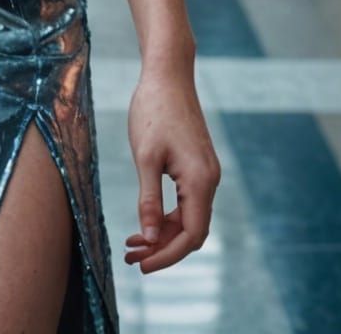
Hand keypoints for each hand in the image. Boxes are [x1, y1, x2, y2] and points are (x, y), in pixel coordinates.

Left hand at [123, 61, 221, 273]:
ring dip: (162, 233)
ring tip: (132, 244)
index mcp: (200, 180)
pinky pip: (186, 201)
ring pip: (188, 217)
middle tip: (131, 258)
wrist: (167, 74)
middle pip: (191, 231)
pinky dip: (166, 215)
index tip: (142, 266)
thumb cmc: (153, 111)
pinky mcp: (197, 165)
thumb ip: (148, 200)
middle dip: (163, 248)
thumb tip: (149, 239)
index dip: (168, 256)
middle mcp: (209, 180)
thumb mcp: (145, 157)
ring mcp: (205, 172)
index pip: (191, 235)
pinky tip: (145, 221)